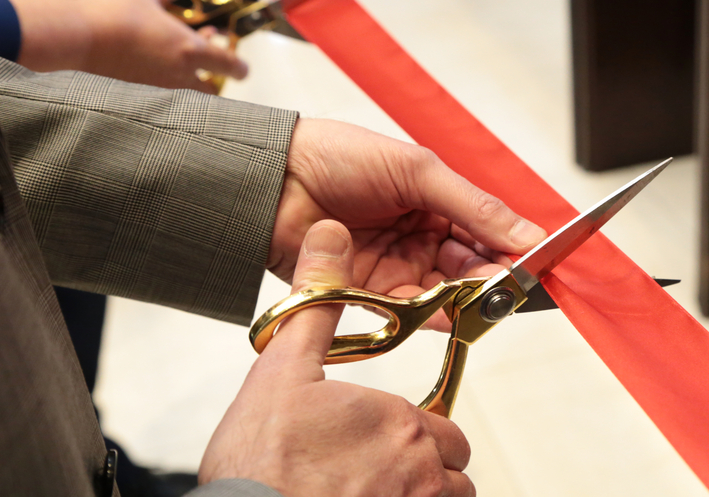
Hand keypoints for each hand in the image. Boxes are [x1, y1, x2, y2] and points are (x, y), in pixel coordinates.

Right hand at [7, 0, 246, 92]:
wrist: (77, 36)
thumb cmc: (115, 11)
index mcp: (190, 50)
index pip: (231, 67)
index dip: (241, 67)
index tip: (243, 65)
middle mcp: (179, 73)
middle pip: (212, 88)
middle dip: (217, 73)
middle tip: (214, 53)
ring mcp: (159, 84)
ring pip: (190, 89)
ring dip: (195, 73)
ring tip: (187, 48)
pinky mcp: (140, 88)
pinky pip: (168, 87)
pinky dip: (173, 74)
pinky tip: (161, 52)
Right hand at [200, 221, 476, 496]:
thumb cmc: (258, 467)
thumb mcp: (281, 371)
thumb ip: (317, 303)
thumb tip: (330, 237)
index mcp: (396, 419)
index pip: (443, 426)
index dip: (415, 433)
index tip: (382, 441)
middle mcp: (417, 468)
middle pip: (451, 468)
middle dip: (426, 467)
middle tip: (377, 470)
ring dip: (422, 494)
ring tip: (374, 492)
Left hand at [268, 120, 545, 327]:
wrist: (273, 180)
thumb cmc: (339, 157)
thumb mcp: (417, 171)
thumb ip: (474, 205)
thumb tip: (527, 232)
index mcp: (437, 200)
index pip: (488, 229)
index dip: (513, 247)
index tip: (539, 261)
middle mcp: (421, 236)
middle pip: (472, 266)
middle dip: (495, 277)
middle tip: (514, 285)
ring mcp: (397, 265)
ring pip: (447, 292)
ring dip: (469, 297)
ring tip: (486, 297)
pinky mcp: (371, 293)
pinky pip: (412, 310)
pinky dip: (435, 314)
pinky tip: (454, 311)